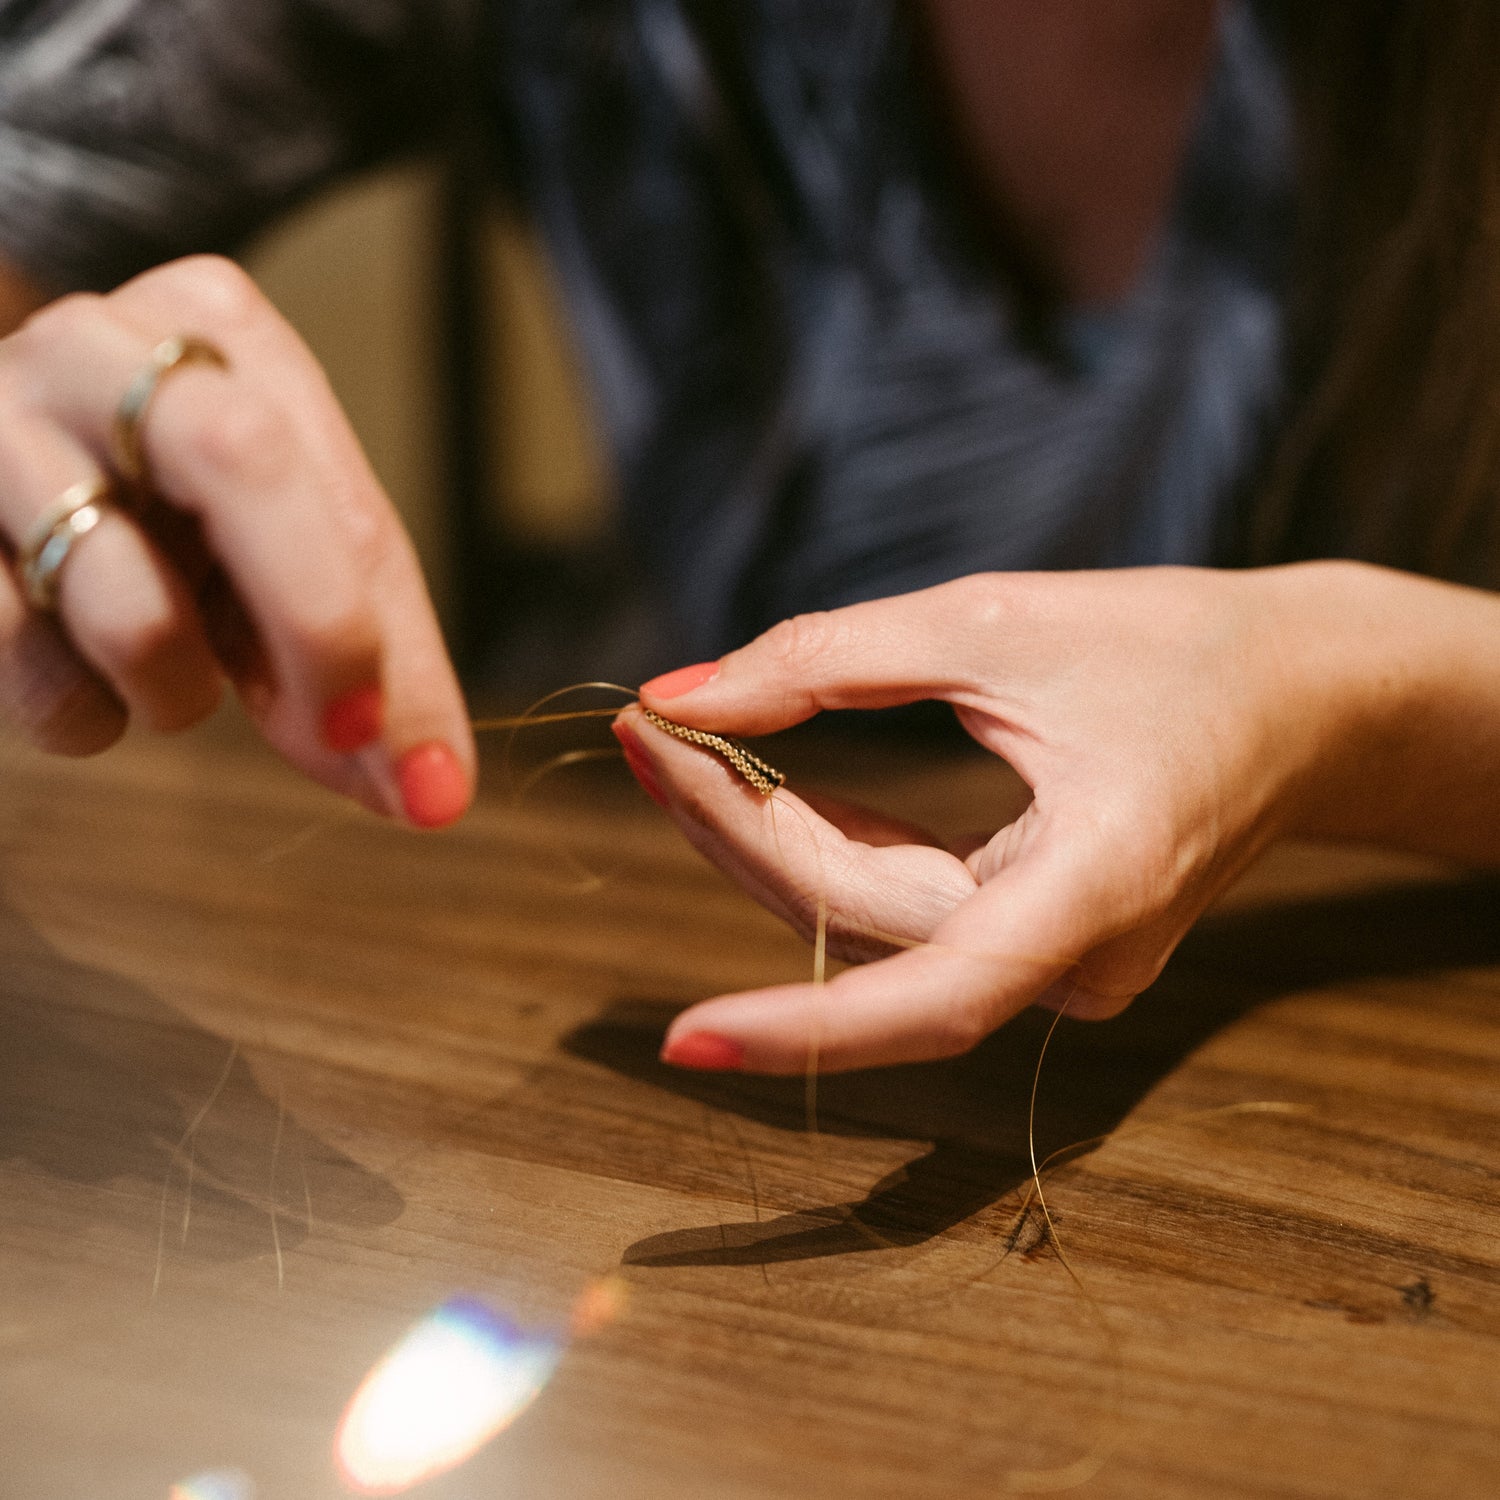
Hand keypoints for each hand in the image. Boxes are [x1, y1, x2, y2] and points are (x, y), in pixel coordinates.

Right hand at [0, 257, 472, 824]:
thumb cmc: (160, 524)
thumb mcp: (274, 567)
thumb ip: (364, 665)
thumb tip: (431, 790)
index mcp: (217, 332)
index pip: (349, 503)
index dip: (396, 651)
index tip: (429, 776)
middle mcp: (100, 347)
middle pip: (245, 463)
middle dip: (319, 627)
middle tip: (341, 738)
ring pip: (127, 599)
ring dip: (176, 692)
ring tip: (169, 676)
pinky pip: (22, 657)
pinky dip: (79, 712)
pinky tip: (80, 671)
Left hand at [620, 566, 1359, 1073]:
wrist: (1308, 697)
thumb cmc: (1178, 647)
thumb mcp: (996, 625)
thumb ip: (829, 659)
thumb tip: (679, 694)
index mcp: (1092, 894)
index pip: (925, 1003)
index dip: (799, 1032)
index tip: (679, 1038)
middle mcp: (1073, 963)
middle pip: (855, 924)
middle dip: (735, 832)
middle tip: (649, 733)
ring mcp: (1056, 967)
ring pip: (863, 923)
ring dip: (762, 838)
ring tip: (678, 745)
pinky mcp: (1035, 943)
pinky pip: (897, 910)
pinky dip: (819, 845)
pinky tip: (751, 783)